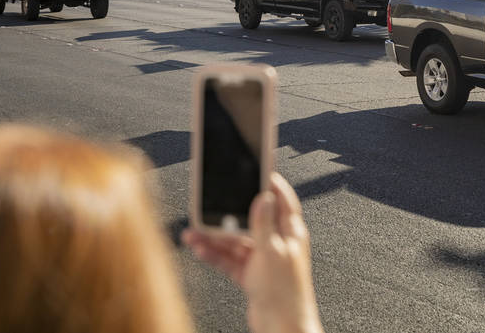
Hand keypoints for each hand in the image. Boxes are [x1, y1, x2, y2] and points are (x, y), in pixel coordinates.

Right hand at [184, 174, 322, 332]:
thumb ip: (265, 224)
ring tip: (193, 232)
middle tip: (210, 203)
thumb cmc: (287, 293)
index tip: (256, 167)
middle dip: (227, 214)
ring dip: (214, 236)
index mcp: (291, 232)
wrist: (281, 327)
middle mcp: (277, 242)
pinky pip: (228, 259)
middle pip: (249, 220)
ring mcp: (262, 259)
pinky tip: (200, 249)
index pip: (282, 200)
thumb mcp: (273, 251)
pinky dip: (214, 254)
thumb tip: (263, 196)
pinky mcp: (250, 274)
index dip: (270, 183)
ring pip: (234, 240)